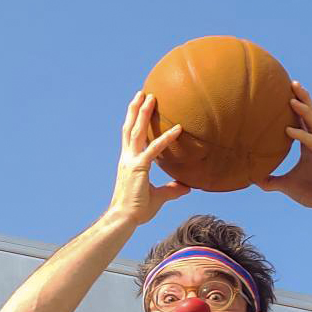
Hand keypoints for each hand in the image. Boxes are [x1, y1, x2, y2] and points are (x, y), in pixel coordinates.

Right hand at [108, 92, 190, 226]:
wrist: (124, 219)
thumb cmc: (137, 209)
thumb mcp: (158, 196)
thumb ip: (172, 189)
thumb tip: (187, 187)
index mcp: (128, 162)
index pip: (129, 136)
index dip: (133, 120)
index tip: (138, 106)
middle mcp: (127, 158)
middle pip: (130, 127)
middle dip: (136, 109)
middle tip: (142, 93)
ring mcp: (131, 161)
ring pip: (136, 131)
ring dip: (143, 113)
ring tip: (150, 96)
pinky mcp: (139, 168)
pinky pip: (154, 149)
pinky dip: (166, 138)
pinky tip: (177, 128)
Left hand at [255, 81, 311, 210]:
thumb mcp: (287, 185)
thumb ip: (272, 180)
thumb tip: (254, 180)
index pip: (304, 120)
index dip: (297, 105)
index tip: (287, 91)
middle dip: (303, 98)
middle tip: (292, 82)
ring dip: (304, 110)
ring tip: (292, 98)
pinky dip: (301, 135)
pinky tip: (288, 129)